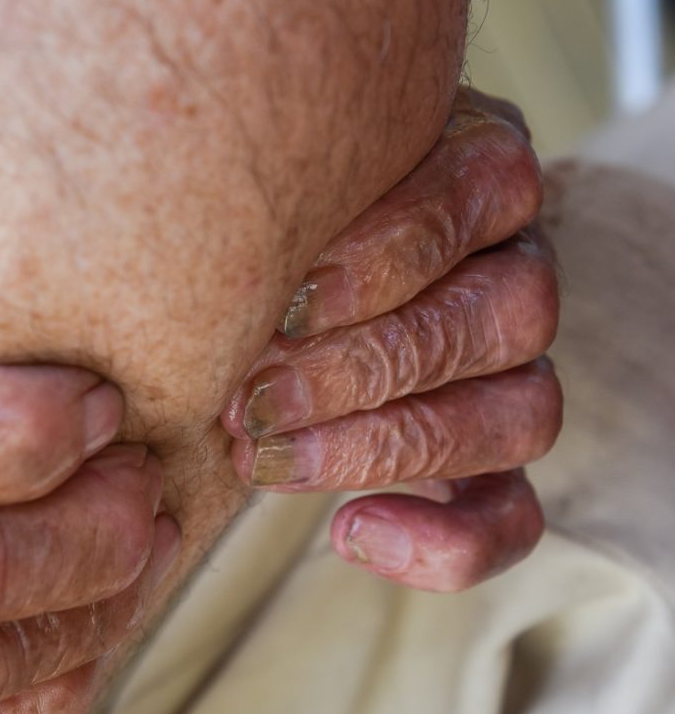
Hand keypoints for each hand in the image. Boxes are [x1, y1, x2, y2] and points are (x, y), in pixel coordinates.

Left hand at [223, 88, 560, 591]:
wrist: (258, 294)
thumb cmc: (259, 224)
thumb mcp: (260, 189)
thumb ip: (258, 199)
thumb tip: (191, 239)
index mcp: (477, 170)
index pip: (484, 190)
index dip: (388, 257)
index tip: (285, 307)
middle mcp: (517, 265)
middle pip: (502, 316)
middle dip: (362, 368)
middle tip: (252, 400)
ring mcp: (516, 370)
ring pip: (521, 415)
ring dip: (385, 446)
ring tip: (267, 459)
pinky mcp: (491, 462)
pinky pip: (514, 517)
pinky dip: (446, 543)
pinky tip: (349, 532)